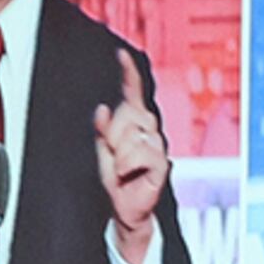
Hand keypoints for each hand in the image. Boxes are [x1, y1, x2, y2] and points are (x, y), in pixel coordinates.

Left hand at [93, 46, 168, 263]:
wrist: (125, 208)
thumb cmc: (116, 181)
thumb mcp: (102, 151)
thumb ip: (102, 130)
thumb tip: (102, 108)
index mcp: (134, 125)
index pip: (132, 95)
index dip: (128, 75)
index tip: (122, 55)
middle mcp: (149, 131)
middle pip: (129, 114)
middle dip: (114, 133)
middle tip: (113, 154)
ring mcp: (156, 146)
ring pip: (134, 135)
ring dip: (121, 153)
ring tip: (122, 169)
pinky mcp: (161, 164)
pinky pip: (142, 152)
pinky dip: (129, 164)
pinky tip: (130, 174)